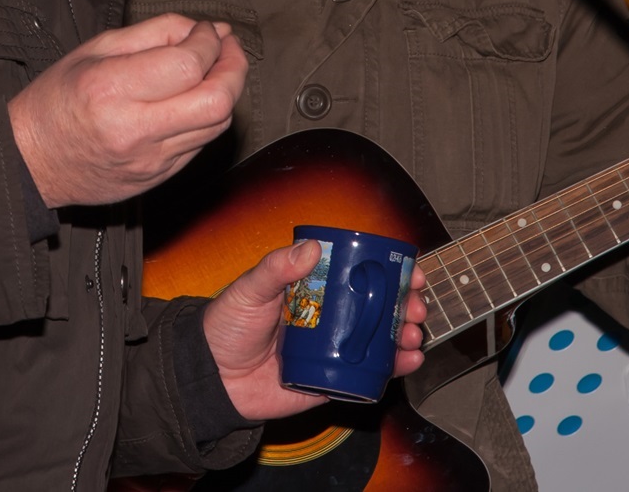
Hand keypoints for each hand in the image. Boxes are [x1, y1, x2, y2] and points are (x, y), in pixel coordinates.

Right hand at [9, 14, 245, 207]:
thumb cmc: (57, 101)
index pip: (188, 65)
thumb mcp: (95, 49)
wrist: (32, 161)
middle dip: (234, 68)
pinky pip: (201, 144)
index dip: (208, 42)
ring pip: (216, 125)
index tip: (205, 31)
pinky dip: (207, 116)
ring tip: (215, 69)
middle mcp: (135, 129)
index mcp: (113, 90)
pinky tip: (194, 99)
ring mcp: (150, 160)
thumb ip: (154, 33)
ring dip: (226, 91)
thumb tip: (202, 29)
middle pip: (216, 101)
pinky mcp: (158, 177)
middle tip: (227, 49)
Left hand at [200, 241, 427, 423]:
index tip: (409, 269)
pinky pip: (368, 375)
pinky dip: (393, 369)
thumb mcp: (250, 289)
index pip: (358, 275)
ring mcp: (333, 350)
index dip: (388, 271)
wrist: (212, 378)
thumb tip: (311, 247)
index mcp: (314, 290)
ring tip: (413, 333)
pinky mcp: (332, 381)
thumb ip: (276, 269)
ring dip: (405, 335)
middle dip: (405, 304)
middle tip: (416, 305)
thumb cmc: (228, 326)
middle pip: (377, 308)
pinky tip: (407, 361)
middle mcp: (328, 318)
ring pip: (379, 340)